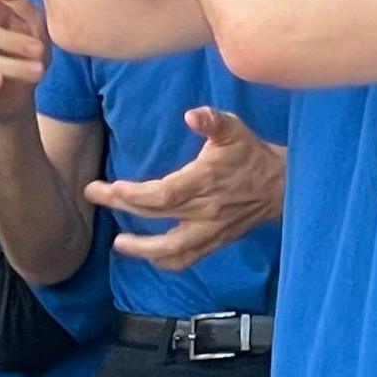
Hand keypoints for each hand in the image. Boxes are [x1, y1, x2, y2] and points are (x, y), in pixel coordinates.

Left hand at [88, 106, 286, 269]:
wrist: (281, 186)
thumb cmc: (251, 154)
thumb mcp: (235, 130)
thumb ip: (212, 121)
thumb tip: (192, 115)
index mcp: (205, 182)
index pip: (161, 195)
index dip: (131, 194)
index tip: (109, 187)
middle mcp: (205, 211)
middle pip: (156, 216)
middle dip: (121, 207)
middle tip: (95, 195)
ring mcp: (210, 231)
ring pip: (172, 250)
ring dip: (142, 249)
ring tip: (119, 243)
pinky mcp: (216, 242)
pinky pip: (188, 259)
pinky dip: (166, 261)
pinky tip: (150, 256)